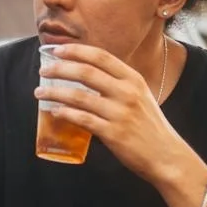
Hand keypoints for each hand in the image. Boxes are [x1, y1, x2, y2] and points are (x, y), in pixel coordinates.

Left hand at [36, 43, 186, 184]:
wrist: (166, 156)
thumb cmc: (150, 126)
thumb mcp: (140, 96)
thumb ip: (118, 84)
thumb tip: (88, 75)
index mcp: (133, 79)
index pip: (101, 57)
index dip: (76, 51)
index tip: (57, 50)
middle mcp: (127, 93)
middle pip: (86, 73)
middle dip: (60, 69)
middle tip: (43, 71)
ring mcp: (120, 113)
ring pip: (79, 96)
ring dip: (55, 92)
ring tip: (40, 93)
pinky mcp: (113, 134)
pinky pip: (83, 119)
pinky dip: (66, 113)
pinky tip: (55, 112)